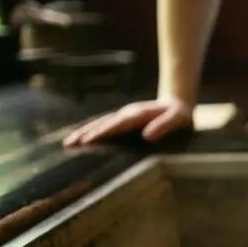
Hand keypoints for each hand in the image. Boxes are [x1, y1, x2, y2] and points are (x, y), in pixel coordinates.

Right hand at [62, 97, 193, 146]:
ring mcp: (123, 115)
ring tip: (67, 143)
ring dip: (84, 132)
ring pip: (100, 123)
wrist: (177, 102)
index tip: (89, 140)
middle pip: (103, 123)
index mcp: (138, 114)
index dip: (103, 132)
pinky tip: (80, 140)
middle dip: (87, 133)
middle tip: (70, 144)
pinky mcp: (122, 119)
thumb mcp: (178, 118)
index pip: (117, 124)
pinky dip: (90, 131)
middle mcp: (127, 113)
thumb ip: (164, 125)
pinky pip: (104, 125)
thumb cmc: (180, 114)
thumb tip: (147, 136)